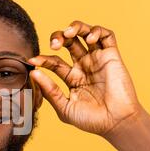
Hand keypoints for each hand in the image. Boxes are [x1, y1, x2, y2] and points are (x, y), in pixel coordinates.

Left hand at [29, 20, 142, 136]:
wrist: (116, 123)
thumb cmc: (91, 120)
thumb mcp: (64, 107)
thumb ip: (50, 91)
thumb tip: (33, 73)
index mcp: (71, 78)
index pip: (54, 61)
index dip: (43, 59)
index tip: (33, 61)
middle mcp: (84, 66)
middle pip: (68, 42)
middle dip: (58, 37)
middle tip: (54, 44)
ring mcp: (98, 60)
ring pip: (85, 33)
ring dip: (75, 27)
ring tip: (69, 34)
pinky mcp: (112, 56)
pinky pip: (107, 36)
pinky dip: (97, 31)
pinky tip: (89, 39)